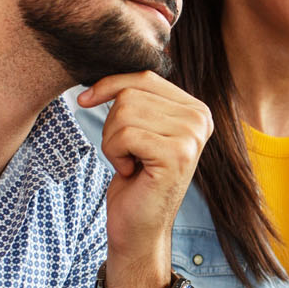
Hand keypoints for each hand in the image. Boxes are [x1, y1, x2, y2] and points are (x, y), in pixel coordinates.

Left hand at [76, 73, 211, 287]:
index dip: (110, 84)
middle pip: (131, 93)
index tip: (87, 99)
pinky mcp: (177, 153)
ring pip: (124, 112)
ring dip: (112, 141)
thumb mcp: (138, 128)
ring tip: (131, 163)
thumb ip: (137, 96)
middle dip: (113, 125)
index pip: (144, 75)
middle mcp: (201, 118)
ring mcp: (192, 135)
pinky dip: (114, 154)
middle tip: (128, 154)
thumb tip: (107, 58)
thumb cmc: (134, 179)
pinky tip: (132, 172)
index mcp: (195, 109)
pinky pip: (124, 134)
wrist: (138, 228)